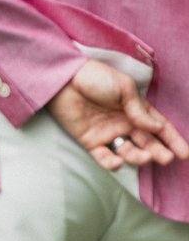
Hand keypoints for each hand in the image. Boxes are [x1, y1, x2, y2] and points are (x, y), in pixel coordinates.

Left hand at [46, 59, 188, 170]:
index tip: (184, 153)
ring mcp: (108, 133)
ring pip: (129, 152)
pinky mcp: (90, 142)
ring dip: (138, 157)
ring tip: (144, 157)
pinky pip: (104, 157)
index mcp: (135, 109)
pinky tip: (118, 161)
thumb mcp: (123, 87)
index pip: (159, 127)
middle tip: (166, 159)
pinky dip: (112, 163)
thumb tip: (156, 128)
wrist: (64, 79)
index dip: (172, 140)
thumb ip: (139, 109)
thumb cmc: (95, 77)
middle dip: (159, 152)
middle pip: (147, 143)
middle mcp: (124, 123)